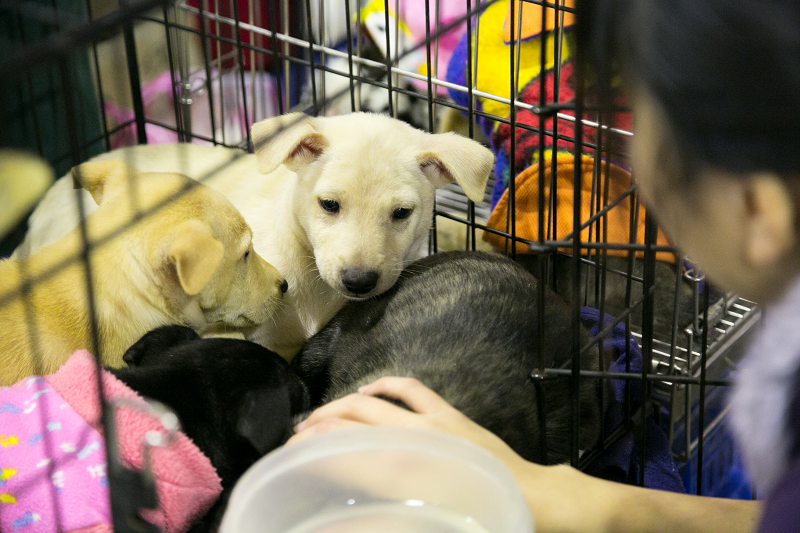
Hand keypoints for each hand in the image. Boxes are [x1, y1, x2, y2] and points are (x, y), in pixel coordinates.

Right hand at [286, 377, 760, 532]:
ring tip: (318, 418)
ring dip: (343, 406)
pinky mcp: (452, 415)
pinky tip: (367, 390)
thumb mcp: (448, 518)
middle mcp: (423, 438)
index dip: (323, 448)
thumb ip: (406, 511)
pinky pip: (413, 389)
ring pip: (378, 403)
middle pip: (360, 421)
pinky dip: (386, 385)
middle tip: (296, 441)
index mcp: (420, 467)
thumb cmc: (500, 516)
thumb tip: (366, 514)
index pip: (358, 450)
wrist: (548, 501)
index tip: (296, 454)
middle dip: (323, 426)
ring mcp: (437, 421)